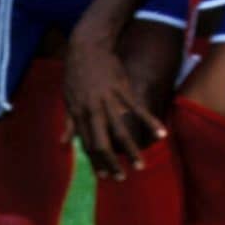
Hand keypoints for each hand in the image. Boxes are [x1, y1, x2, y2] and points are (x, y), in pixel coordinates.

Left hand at [63, 27, 163, 179]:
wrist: (87, 46)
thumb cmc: (75, 73)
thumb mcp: (67, 98)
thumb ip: (69, 123)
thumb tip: (63, 144)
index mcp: (78, 113)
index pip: (87, 144)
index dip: (95, 161)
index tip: (104, 175)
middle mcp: (92, 110)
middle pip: (102, 142)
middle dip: (111, 163)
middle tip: (121, 178)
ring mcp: (108, 100)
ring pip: (121, 130)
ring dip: (131, 150)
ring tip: (140, 166)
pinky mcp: (122, 89)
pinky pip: (137, 109)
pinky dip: (149, 122)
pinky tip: (161, 134)